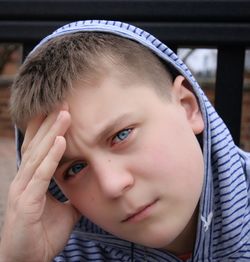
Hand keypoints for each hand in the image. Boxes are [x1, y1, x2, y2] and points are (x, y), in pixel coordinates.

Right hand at [0, 108, 79, 261]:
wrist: (28, 261)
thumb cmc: (42, 234)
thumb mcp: (64, 209)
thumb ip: (72, 194)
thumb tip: (86, 186)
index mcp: (32, 179)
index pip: (40, 147)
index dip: (48, 127)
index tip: (61, 109)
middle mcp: (25, 179)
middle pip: (38, 144)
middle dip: (50, 122)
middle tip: (63, 101)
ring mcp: (23, 189)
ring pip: (39, 154)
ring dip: (52, 132)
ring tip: (64, 113)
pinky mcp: (26, 203)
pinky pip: (40, 175)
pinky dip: (51, 157)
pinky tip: (60, 141)